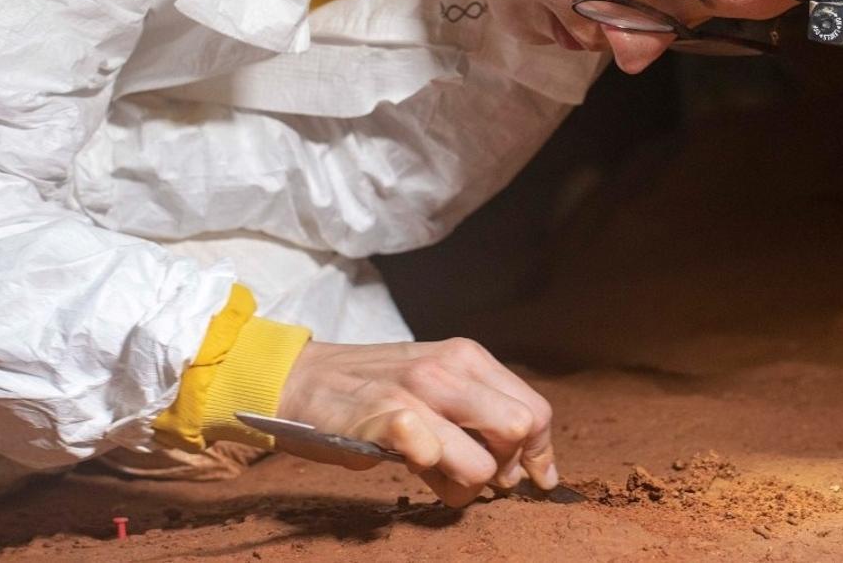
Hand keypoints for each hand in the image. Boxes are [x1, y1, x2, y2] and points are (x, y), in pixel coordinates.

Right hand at [273, 337, 555, 507]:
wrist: (302, 380)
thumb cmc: (374, 390)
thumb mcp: (436, 386)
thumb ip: (479, 416)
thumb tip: (528, 469)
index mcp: (467, 357)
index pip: (536, 409)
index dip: (541, 452)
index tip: (534, 478)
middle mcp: (448, 369)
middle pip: (521, 430)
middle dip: (506, 467)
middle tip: (475, 475)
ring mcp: (416, 392)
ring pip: (482, 462)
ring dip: (465, 485)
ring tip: (436, 474)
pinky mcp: (384, 419)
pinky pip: (431, 455)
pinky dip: (431, 476)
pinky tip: (413, 468)